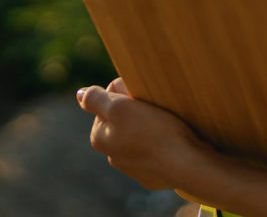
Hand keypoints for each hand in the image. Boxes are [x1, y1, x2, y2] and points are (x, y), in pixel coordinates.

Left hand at [76, 78, 206, 190]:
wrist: (187, 163)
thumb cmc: (153, 131)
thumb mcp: (119, 107)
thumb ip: (95, 99)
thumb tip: (79, 94)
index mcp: (100, 138)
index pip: (108, 101)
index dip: (124, 93)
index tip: (138, 97)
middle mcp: (112, 156)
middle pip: (122, 117)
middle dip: (135, 109)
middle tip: (153, 108)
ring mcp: (133, 168)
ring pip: (138, 132)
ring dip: (148, 123)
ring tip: (164, 123)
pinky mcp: (153, 174)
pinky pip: (154, 148)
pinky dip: (160, 140)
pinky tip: (170, 138)